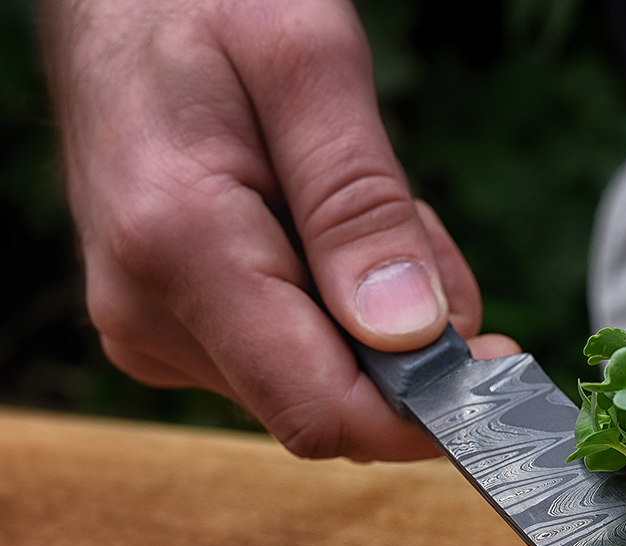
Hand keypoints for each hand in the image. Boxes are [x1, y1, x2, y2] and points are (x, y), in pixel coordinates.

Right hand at [41, 0, 517, 460]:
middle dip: (412, 339)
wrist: (116, 3)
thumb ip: (359, 204)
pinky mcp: (175, 329)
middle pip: (335, 400)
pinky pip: (294, 354)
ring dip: (382, 313)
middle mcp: (152, 314)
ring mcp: (157, 330)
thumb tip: (410, 334)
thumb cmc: (207, 6)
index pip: (322, 410)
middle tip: (418, 224)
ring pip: (324, 378)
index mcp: (181, 250)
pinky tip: (328, 226)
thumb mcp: (308, 65)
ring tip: (364, 203)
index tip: (500, 364)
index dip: (427, 414)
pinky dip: (343, 305)